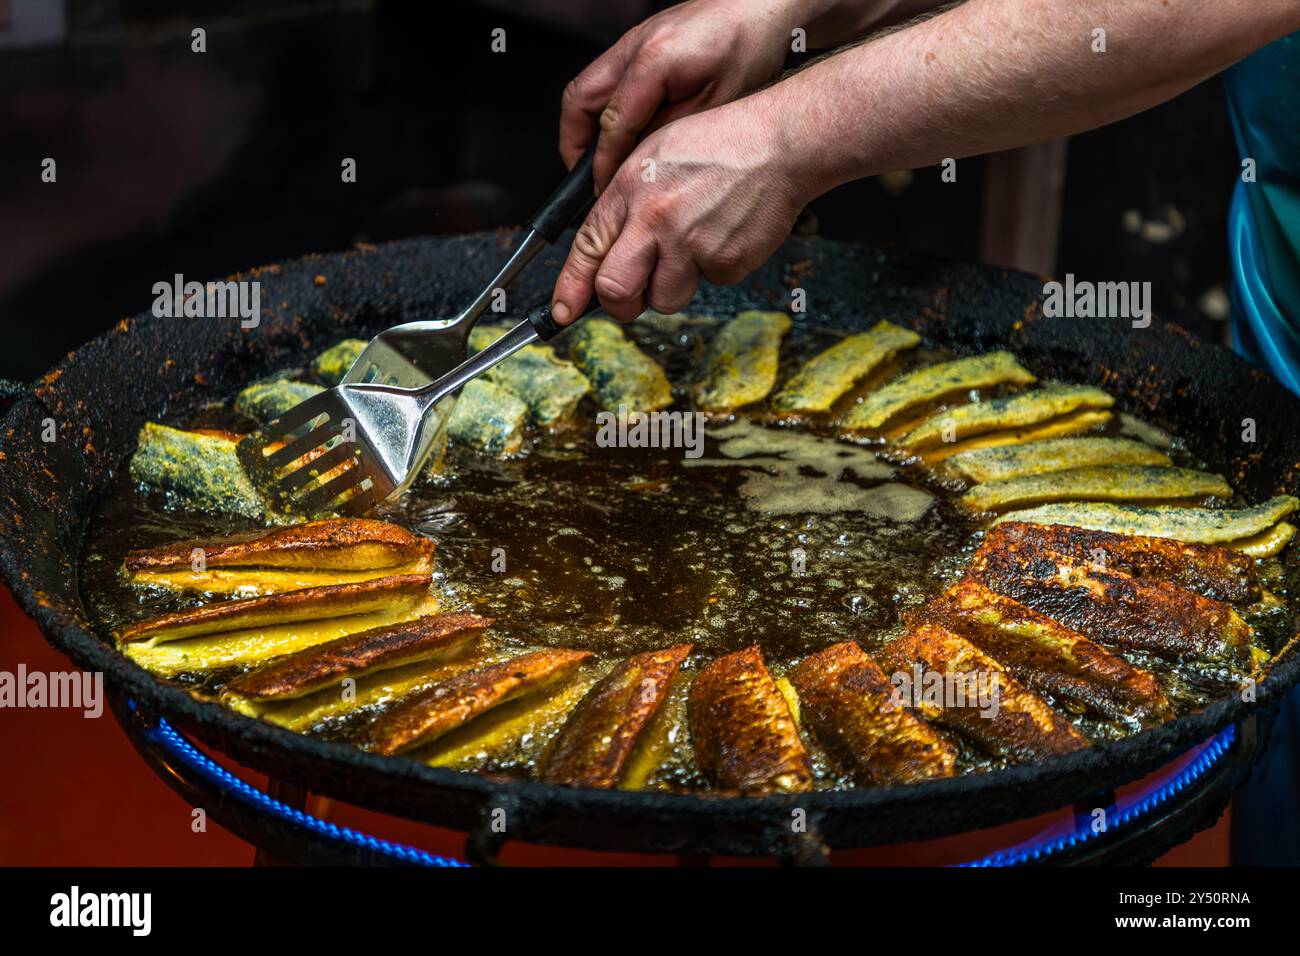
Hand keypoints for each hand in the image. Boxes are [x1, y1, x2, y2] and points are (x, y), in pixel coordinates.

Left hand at [550, 96, 805, 323]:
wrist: (779, 145)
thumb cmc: (719, 145)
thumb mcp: (654, 155)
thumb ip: (625, 201)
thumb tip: (606, 249)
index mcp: (632, 189)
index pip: (587, 248)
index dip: (570, 288)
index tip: (561, 311)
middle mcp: (657, 219)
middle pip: (616, 291)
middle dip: (619, 304)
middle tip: (630, 298)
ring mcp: (692, 244)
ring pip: (664, 299)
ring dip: (671, 286)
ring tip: (692, 246)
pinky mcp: (726, 263)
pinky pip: (708, 285)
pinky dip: (713, 269)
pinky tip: (723, 234)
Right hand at [560, 0, 804, 191]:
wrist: (761, 6)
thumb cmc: (750, 47)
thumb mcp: (715, 105)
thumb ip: (670, 133)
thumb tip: (637, 161)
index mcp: (653, 62)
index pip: (611, 124)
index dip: (602, 163)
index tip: (602, 189)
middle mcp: (633, 46)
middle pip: (579, 100)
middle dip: (575, 143)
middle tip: (586, 177)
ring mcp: (632, 41)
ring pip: (586, 87)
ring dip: (585, 126)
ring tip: (599, 159)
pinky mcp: (639, 42)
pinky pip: (605, 79)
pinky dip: (603, 109)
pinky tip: (623, 131)